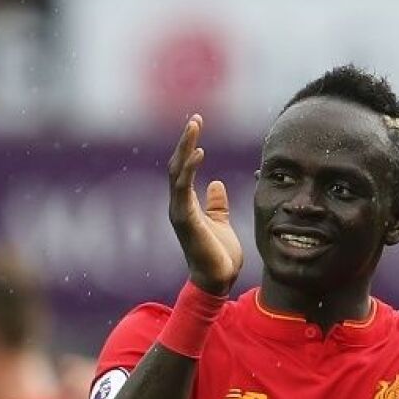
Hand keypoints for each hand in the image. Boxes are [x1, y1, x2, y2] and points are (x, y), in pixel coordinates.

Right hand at [168, 114, 242, 294]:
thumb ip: (217, 204)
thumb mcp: (221, 222)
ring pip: (177, 173)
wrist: (218, 280)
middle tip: (196, 118)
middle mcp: (179, 206)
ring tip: (195, 126)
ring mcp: (180, 212)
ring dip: (185, 148)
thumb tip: (217, 184)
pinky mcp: (185, 219)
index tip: (197, 125)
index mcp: (186, 205)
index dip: (189, 147)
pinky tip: (198, 152)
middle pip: (177, 166)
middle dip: (185, 141)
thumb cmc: (219, 255)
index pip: (184, 169)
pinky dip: (189, 169)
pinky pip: (184, 189)